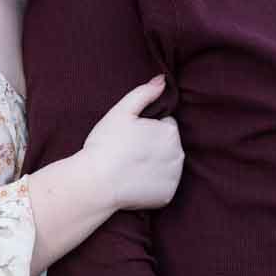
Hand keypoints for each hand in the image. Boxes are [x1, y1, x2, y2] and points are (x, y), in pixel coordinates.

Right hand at [81, 77, 182, 213]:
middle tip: (129, 151)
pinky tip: (135, 181)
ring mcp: (174, 177)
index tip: (131, 135)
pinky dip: (152, 184)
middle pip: (168, 145)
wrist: (96, 183)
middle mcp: (179, 154)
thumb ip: (145, 92)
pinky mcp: (167, 196)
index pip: (164, 124)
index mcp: (170, 131)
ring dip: (155, 164)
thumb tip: (162, 80)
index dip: (147, 128)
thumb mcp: (121, 111)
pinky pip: (163, 185)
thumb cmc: (106, 144)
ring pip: (167, 165)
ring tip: (131, 166)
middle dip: (153, 145)